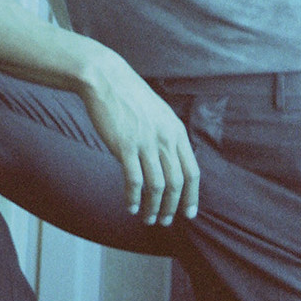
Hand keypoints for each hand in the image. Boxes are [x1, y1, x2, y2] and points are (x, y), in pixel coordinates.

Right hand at [79, 51, 199, 225]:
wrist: (106, 79)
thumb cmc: (130, 97)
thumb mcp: (159, 114)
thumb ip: (167, 137)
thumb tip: (170, 163)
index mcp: (176, 131)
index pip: (193, 172)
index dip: (192, 196)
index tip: (189, 213)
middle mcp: (165, 138)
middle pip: (176, 183)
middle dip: (173, 207)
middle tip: (165, 221)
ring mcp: (146, 142)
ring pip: (157, 186)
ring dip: (154, 207)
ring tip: (148, 218)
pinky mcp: (125, 146)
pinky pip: (133, 180)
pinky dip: (133, 198)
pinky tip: (130, 206)